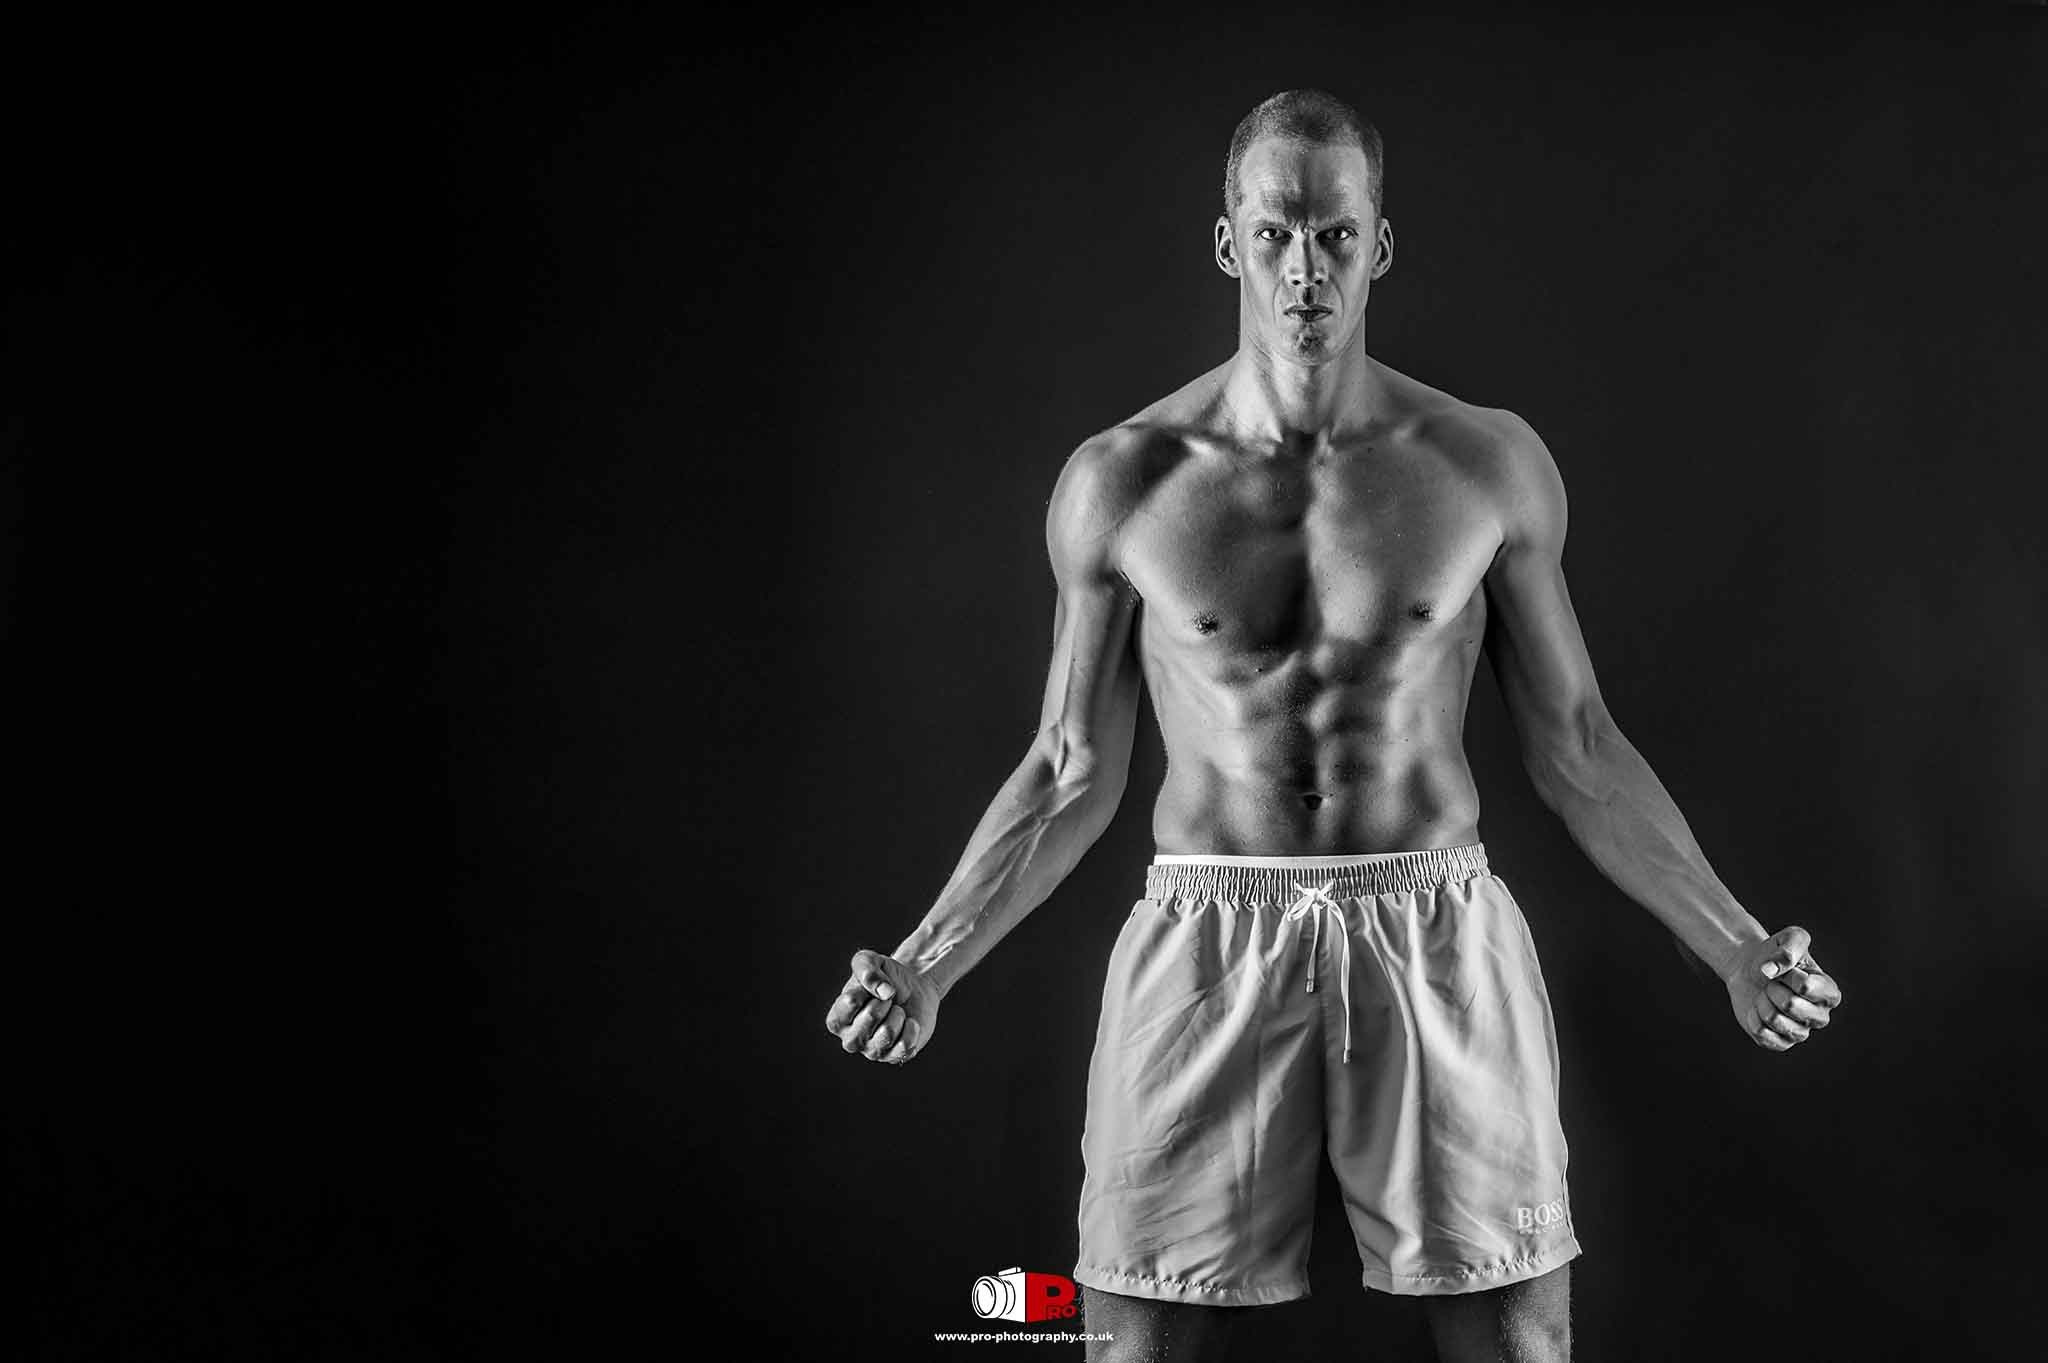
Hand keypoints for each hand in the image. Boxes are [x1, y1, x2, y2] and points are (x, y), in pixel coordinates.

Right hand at [824, 950, 939, 1064]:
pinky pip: (905, 1046)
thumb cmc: (885, 977)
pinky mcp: (894, 1057)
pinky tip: (909, 1022)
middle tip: (887, 1000)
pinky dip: (912, 1028)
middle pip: (870, 1018)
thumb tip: (884, 992)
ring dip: (898, 1014)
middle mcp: (850, 1040)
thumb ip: (866, 968)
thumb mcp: (870, 960)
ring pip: (887, 1033)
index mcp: (837, 1019)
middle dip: (885, 1001)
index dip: (867, 989)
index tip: (871, 988)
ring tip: (897, 1011)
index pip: (850, 1002)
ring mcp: (872, 1051)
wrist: (914, 989)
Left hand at [1722, 925, 1842, 1051]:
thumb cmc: (1776, 953)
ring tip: (1766, 995)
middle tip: (1772, 983)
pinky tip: (1759, 1008)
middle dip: (1773, 988)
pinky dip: (1753, 1016)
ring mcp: (1800, 1032)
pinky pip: (1761, 1033)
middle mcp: (1820, 1016)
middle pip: (1789, 1005)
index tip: (1785, 969)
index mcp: (1829, 993)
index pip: (1805, 986)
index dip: (1786, 974)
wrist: (1750, 968)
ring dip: (1762, 1001)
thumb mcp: (1790, 938)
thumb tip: (1770, 970)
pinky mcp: (1779, 1042)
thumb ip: (1790, 946)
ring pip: (1774, 1019)